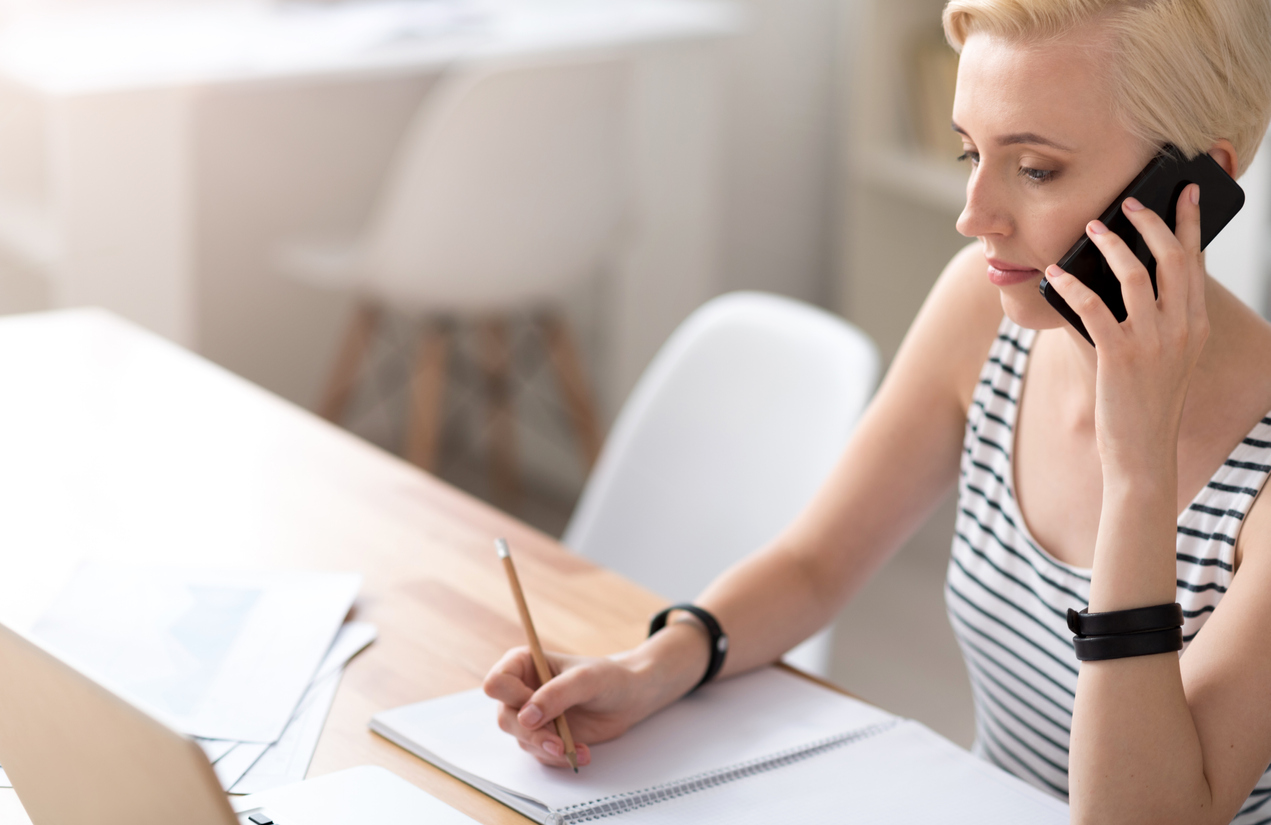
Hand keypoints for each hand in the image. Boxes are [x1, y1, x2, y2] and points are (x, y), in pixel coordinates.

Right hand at [482, 646, 655, 767]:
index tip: (537, 708)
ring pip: (521, 739)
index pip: (497, 683)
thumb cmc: (608, 678)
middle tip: (558, 742)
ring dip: (548, 748)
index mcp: (523, 663)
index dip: (513, 698)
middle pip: (504, 717)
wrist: (629, 698)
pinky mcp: (544, 736)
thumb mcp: (585, 679)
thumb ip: (556, 694)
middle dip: (532, 733)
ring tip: (577, 748)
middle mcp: (521, 690)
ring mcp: (531, 715)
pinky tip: (581, 752)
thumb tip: (526, 716)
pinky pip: (540, 754)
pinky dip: (559, 758)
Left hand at [1044, 184, 1207, 478]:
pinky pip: (1094, 307)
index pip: (1197, 263)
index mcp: (1195, 327)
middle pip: (1172, 258)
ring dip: (1111, 246)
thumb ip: (1154, 322)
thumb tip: (1118, 280)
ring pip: (1136, 274)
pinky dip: (1072, 285)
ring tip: (1091, 228)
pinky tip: (1056, 274)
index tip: (1185, 194)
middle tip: (1128, 203)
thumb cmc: (1146, 405)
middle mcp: (1181, 329)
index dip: (1189, 225)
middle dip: (1151, 222)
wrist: (1143, 454)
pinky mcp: (1120, 356)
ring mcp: (1153, 342)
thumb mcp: (1165, 360)